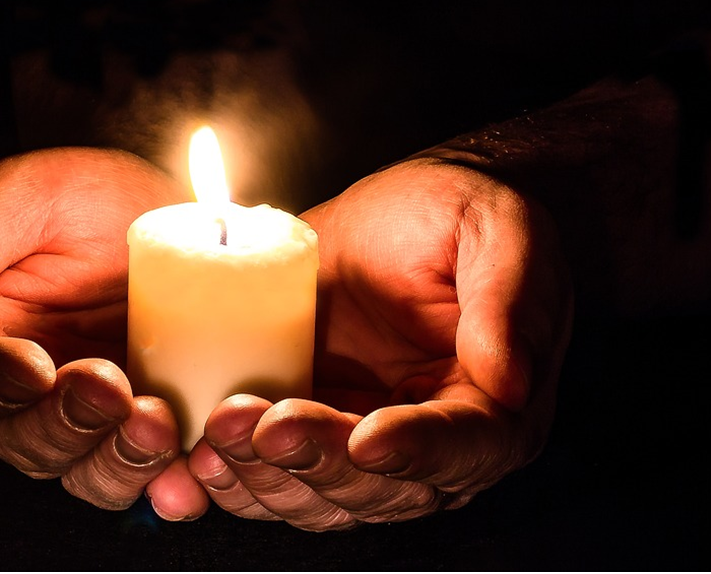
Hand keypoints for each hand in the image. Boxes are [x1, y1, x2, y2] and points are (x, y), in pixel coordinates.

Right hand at [0, 147, 209, 518]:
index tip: (33, 368)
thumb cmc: (98, 199)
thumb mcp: (30, 196)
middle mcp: (33, 390)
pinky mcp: (157, 428)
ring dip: (116, 460)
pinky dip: (170, 484)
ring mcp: (98, 416)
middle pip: (23, 440)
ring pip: (85, 472)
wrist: (193, 215)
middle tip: (109, 387)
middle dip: (65, 425)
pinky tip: (190, 468)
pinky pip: (154, 479)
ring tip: (158, 421)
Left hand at [188, 157, 573, 530]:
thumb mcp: (499, 230)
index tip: (366, 439)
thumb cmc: (457, 215)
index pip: (464, 449)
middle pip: (379, 488)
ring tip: (219, 432)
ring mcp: (361, 443)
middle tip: (262, 424)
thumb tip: (508, 380)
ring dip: (266, 476)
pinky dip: (238, 475)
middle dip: (317, 462)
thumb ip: (508, 297)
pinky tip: (202, 453)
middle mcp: (430, 445)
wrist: (398, 214)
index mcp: (492, 407)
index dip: (415, 452)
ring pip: (319, 496)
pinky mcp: (307, 428)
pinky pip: (274, 474)